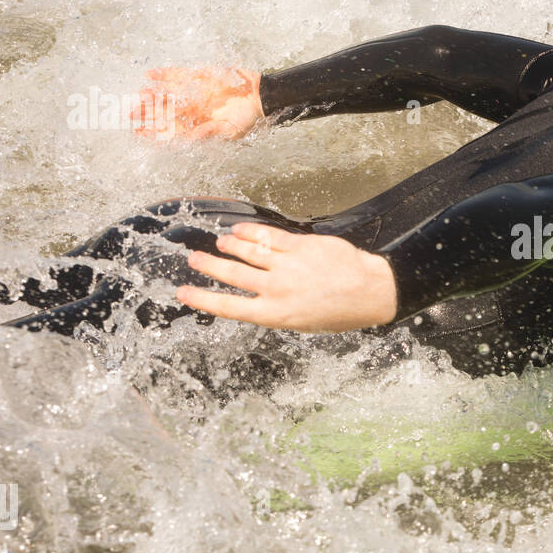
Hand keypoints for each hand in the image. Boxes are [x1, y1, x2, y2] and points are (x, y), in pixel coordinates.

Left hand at [131, 66, 263, 140]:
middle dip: (146, 113)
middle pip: (163, 112)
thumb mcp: (230, 131)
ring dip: (152, 94)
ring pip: (167, 94)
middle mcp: (190, 111)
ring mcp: (193, 94)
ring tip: (138, 94)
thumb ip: (209, 133)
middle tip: (128, 113)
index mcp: (195, 126)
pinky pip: (177, 76)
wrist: (259, 96)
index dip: (153, 132)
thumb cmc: (246, 118)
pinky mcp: (198, 78)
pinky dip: (164, 75)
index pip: (168, 131)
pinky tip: (150, 75)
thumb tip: (191, 138)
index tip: (137, 132)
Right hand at [177, 224, 398, 331]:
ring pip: (248, 251)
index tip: (184, 293)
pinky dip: (250, 232)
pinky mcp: (300, 246)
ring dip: (230, 246)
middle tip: (193, 259)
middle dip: (209, 265)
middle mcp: (277, 290)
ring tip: (220, 243)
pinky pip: (268, 236)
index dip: (203, 299)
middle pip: (232, 274)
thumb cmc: (338, 311)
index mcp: (275, 314)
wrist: (368, 292)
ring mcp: (288, 266)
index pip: (228, 307)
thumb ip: (274, 307)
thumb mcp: (301, 321)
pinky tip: (240, 230)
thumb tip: (254, 296)